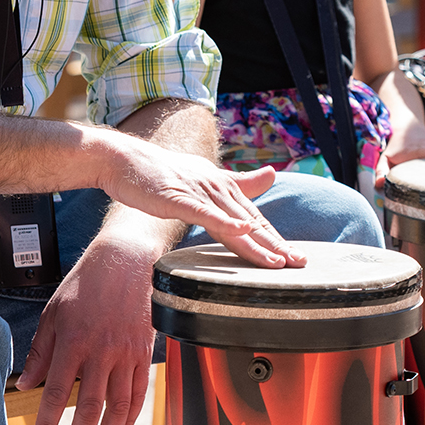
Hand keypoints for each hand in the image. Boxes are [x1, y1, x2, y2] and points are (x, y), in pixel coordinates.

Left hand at [17, 234, 160, 424]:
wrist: (126, 260)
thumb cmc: (87, 283)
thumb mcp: (53, 313)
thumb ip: (40, 352)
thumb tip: (24, 386)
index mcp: (74, 340)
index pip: (58, 393)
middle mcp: (101, 350)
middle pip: (91, 408)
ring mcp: (126, 354)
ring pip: (119, 406)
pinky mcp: (144, 353)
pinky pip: (139, 393)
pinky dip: (131, 417)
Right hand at [95, 136, 302, 267]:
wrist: (125, 161)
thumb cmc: (163, 173)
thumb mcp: (206, 176)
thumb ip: (240, 180)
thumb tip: (271, 175)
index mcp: (224, 187)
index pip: (255, 218)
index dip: (275, 238)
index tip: (296, 257)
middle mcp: (217, 189)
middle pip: (251, 222)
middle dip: (276, 245)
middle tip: (299, 263)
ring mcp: (199, 192)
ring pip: (233, 221)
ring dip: (257, 241)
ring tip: (277, 261)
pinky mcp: (178, 197)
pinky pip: (204, 212)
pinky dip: (224, 221)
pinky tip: (241, 229)